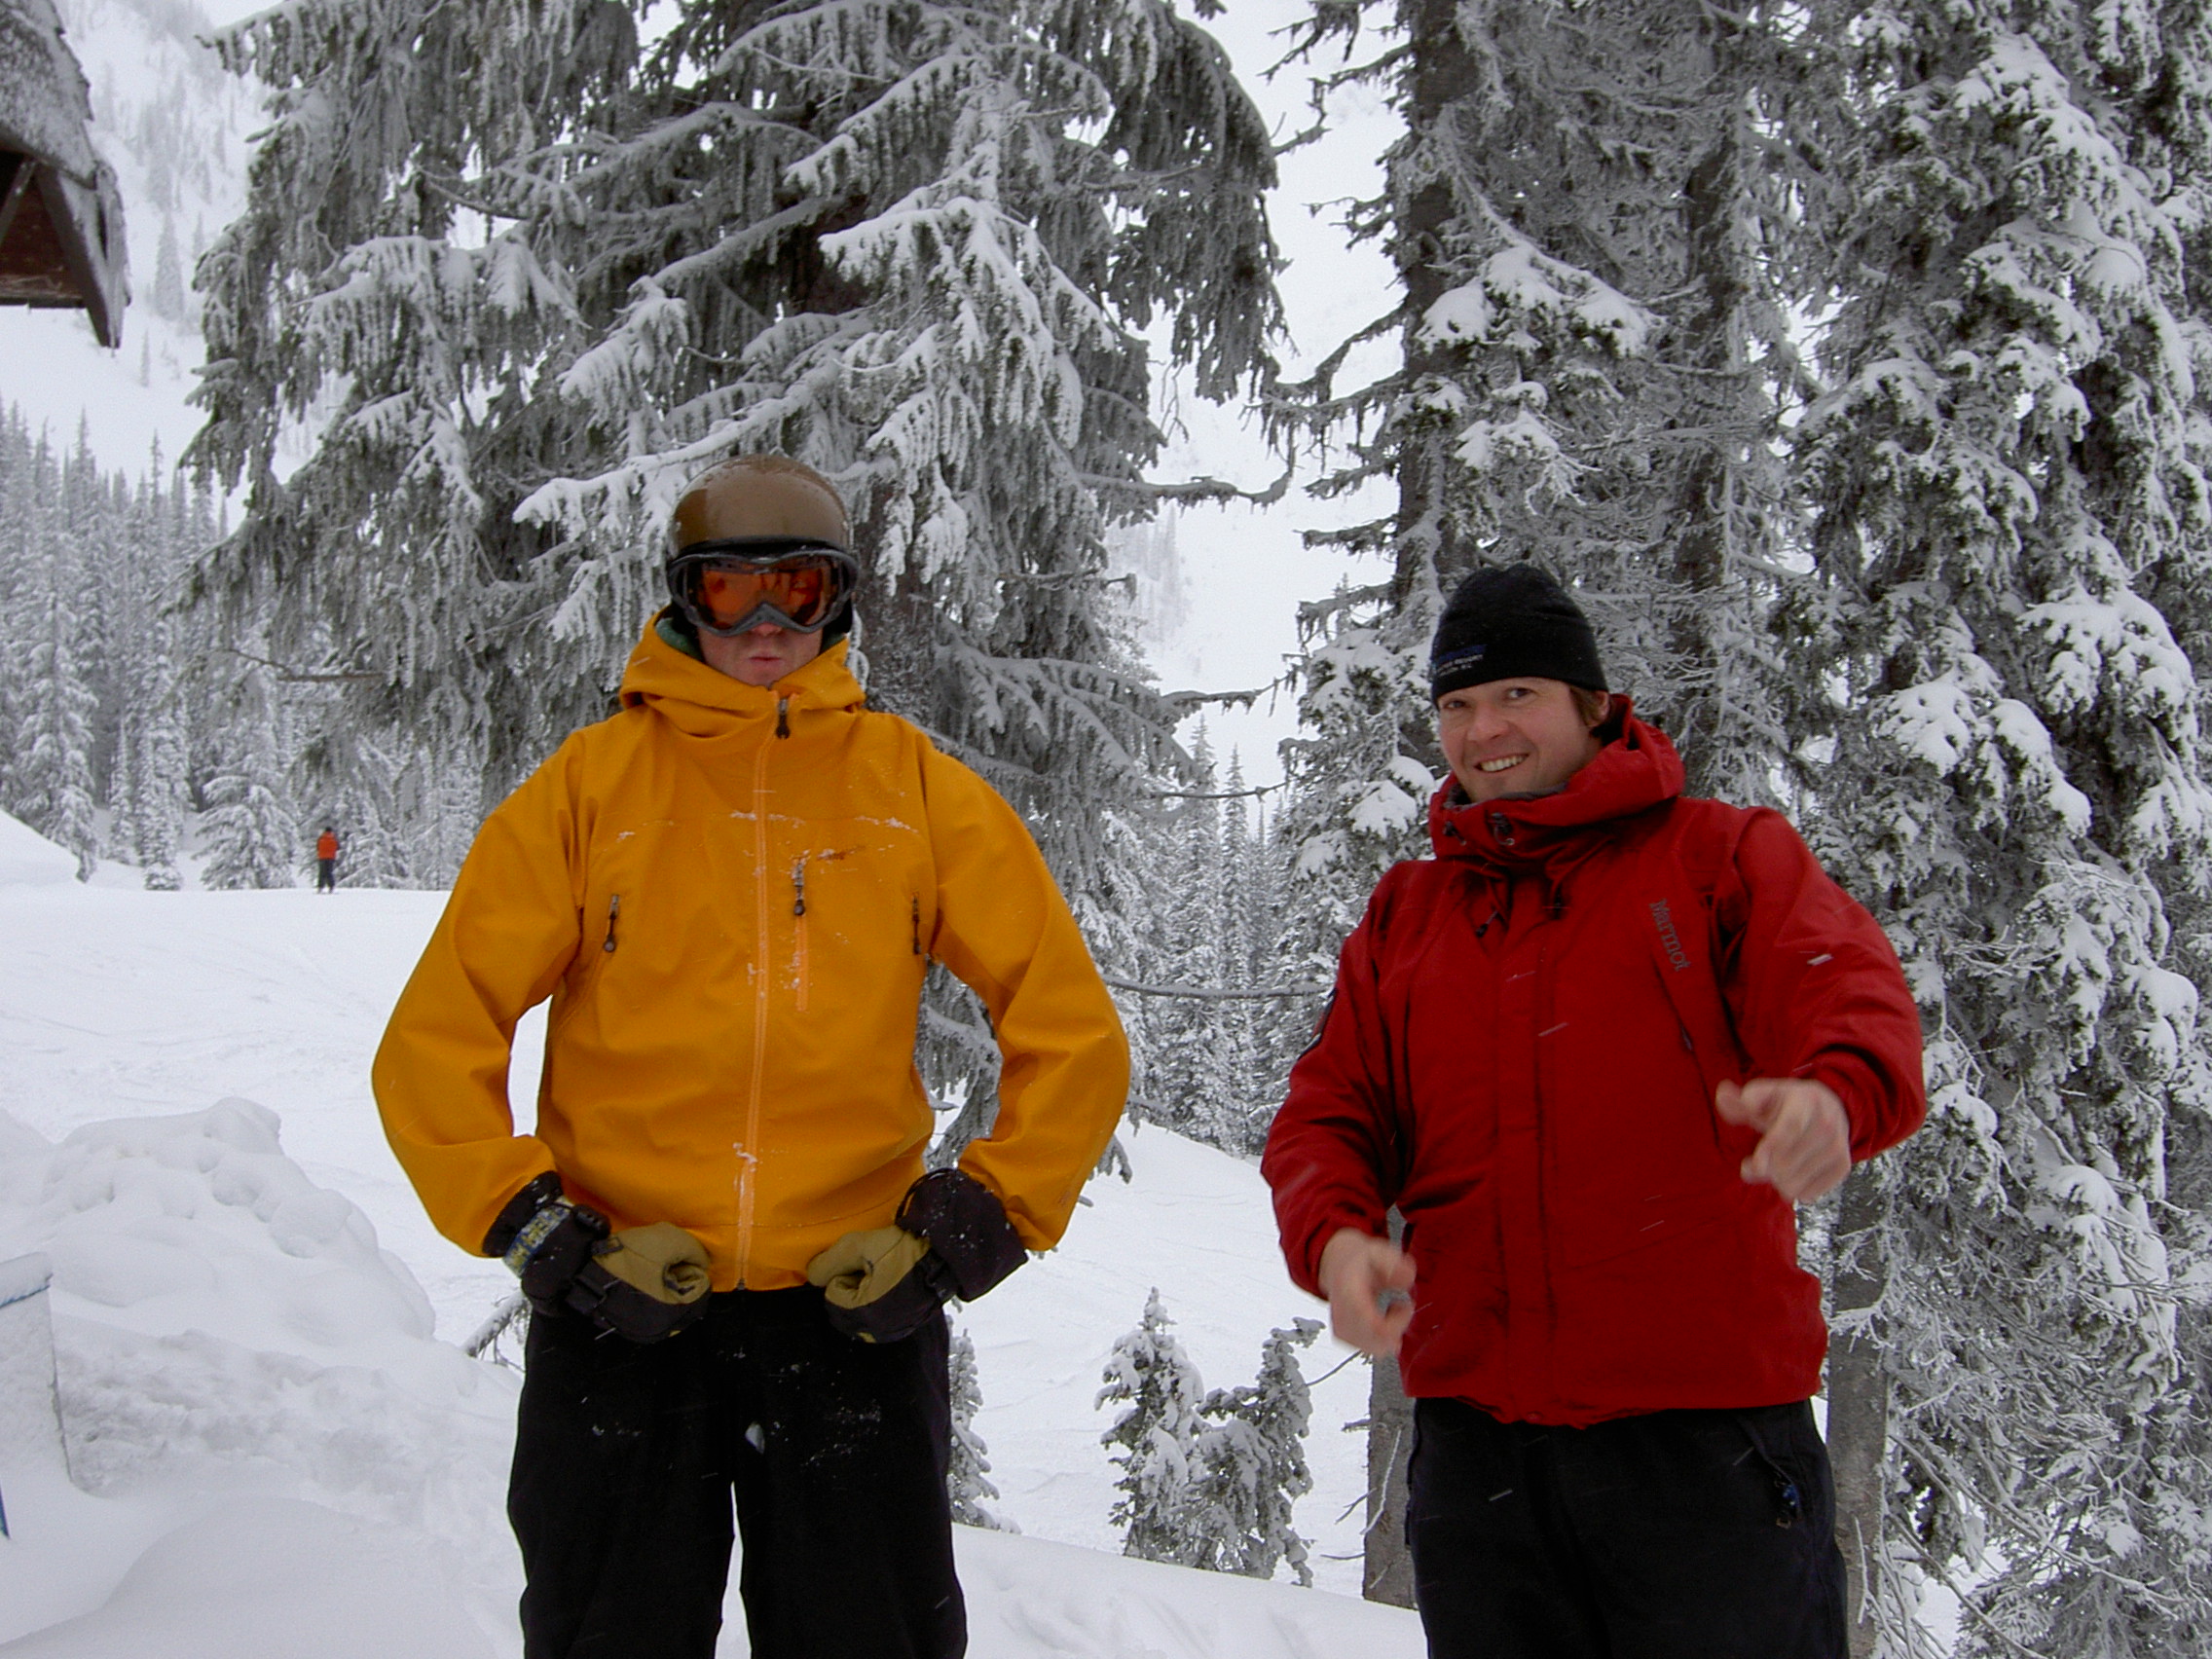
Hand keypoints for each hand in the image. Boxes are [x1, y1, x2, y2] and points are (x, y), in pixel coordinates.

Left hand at [807, 1226, 945, 1342]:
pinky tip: (892, 1285)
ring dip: (863, 1296)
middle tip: (871, 1268)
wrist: (945, 1253)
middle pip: (842, 1310)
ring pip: (859, 1316)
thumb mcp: (859, 1245)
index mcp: (865, 1311)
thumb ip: (829, 1262)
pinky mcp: (906, 1326)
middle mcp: (878, 1328)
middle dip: (851, 1288)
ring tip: (883, 1275)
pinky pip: (878, 1321)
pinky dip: (878, 1305)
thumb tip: (812, 1276)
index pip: (833, 1294)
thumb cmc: (905, 1248)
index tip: (864, 1262)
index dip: (844, 1273)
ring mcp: (894, 1329)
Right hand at [1317, 1227, 1415, 1357]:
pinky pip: (1367, 1349)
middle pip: (1374, 1342)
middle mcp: (1341, 1313)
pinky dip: (1381, 1339)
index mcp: (1349, 1292)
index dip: (1395, 1323)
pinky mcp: (1342, 1336)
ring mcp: (1339, 1327)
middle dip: (1396, 1329)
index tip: (1405, 1306)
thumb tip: (1406, 1279)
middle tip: (1400, 1308)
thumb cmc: (1358, 1260)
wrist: (1335, 1263)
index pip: (1372, 1324)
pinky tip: (1381, 1322)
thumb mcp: (1379, 1252)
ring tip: (1390, 1312)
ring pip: (1372, 1349)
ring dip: (1389, 1335)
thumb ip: (1395, 1264)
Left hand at [1716, 1078, 1850, 1201]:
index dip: (1770, 1149)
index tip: (1753, 1166)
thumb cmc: (1787, 1105)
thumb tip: (1723, 1095)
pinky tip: (1797, 1169)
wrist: (1832, 1107)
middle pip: (1785, 1163)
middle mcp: (1826, 1124)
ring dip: (1778, 1179)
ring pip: (1794, 1184)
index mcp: (1804, 1102)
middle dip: (1766, 1165)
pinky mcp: (1843, 1167)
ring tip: (1781, 1160)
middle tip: (1764, 1154)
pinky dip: (1795, 1188)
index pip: (1789, 1128)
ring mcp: (1838, 1147)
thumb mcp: (1765, 1097)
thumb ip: (1741, 1101)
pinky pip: (1808, 1194)